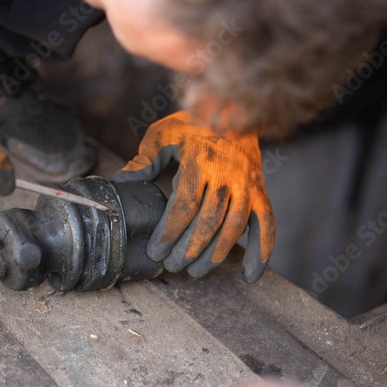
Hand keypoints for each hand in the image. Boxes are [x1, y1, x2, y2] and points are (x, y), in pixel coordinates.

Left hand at [113, 110, 274, 282]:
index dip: (170, 232)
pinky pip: (266, 225)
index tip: (156, 251)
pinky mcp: (261, 192)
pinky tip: (250, 275)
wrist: (235, 110)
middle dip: (189, 249)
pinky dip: (261, 252)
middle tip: (173, 266)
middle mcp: (227, 175)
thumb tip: (120, 184)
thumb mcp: (162, 135)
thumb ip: (142, 161)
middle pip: (209, 221)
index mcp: (200, 161)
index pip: (185, 205)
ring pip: (234, 228)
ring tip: (196, 271)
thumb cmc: (192, 125)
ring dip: (215, 255)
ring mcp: (248, 185)